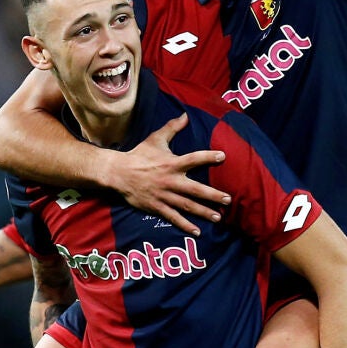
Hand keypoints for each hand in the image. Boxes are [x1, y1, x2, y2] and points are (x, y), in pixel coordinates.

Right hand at [104, 114, 228, 235]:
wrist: (118, 173)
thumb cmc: (139, 155)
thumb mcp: (155, 139)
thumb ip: (172, 128)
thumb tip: (185, 115)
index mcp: (172, 164)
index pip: (193, 159)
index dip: (208, 157)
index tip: (223, 156)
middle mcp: (170, 181)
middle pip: (195, 189)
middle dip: (212, 195)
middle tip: (228, 200)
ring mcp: (164, 196)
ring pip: (187, 206)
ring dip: (203, 212)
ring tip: (218, 217)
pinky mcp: (157, 207)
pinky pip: (173, 217)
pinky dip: (185, 225)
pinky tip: (197, 232)